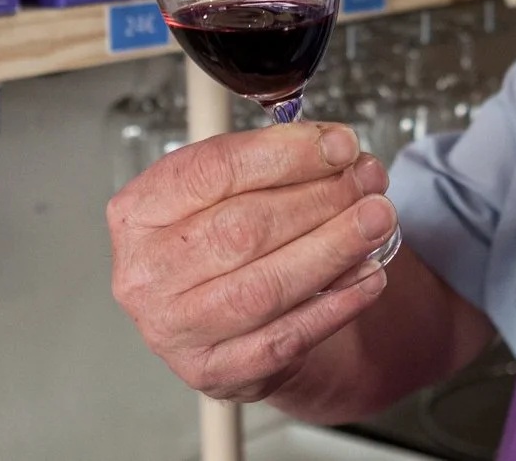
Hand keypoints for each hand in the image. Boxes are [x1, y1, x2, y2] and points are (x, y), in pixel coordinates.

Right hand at [107, 123, 396, 401]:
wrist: (218, 319)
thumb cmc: (219, 240)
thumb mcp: (227, 187)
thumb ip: (273, 161)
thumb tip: (336, 148)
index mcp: (139, 212)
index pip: (212, 171)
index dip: (285, 154)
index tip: (340, 145)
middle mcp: (147, 274)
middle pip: (243, 229)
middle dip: (319, 199)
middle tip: (367, 181)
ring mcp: (177, 329)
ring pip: (265, 287)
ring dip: (334, 248)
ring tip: (377, 220)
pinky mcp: (216, 370)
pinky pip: (286, 337)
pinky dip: (336, 303)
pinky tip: (367, 274)